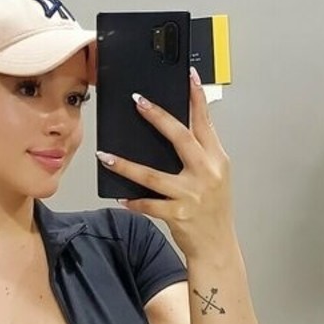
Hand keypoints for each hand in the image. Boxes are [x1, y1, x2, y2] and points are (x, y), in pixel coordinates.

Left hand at [97, 68, 233, 259]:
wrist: (218, 248)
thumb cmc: (213, 209)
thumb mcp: (215, 176)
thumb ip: (199, 153)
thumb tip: (172, 129)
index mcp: (217, 159)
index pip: (206, 122)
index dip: (197, 97)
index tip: (188, 76)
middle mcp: (207, 173)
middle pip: (180, 138)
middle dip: (158, 117)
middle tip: (137, 101)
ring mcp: (193, 195)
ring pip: (153, 175)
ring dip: (125, 165)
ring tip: (105, 156)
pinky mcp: (179, 215)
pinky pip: (149, 205)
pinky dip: (133, 201)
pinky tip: (121, 197)